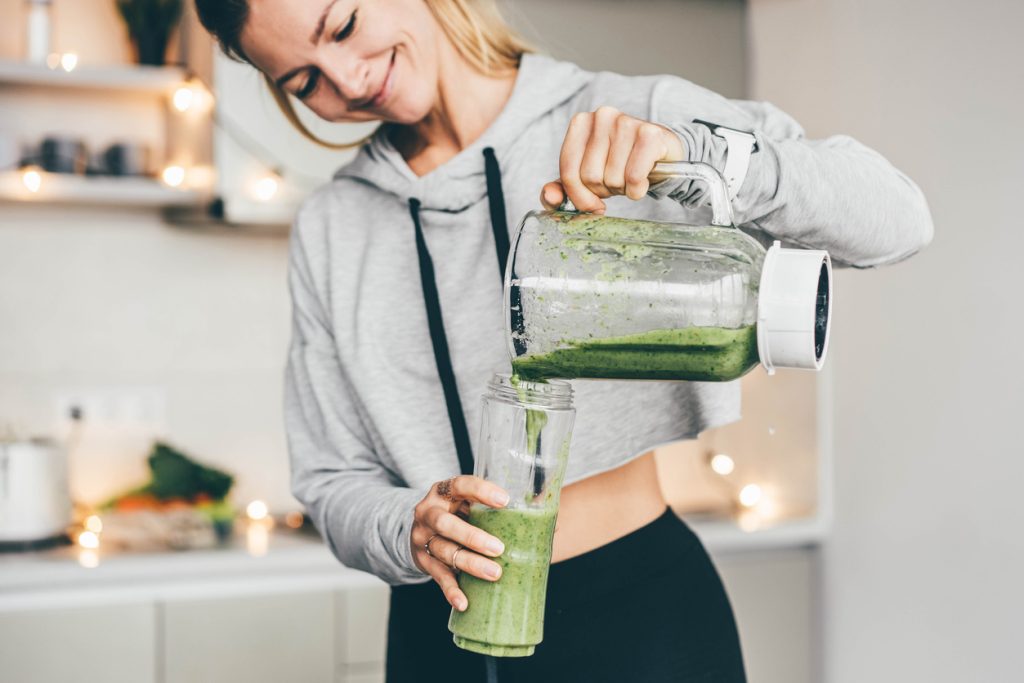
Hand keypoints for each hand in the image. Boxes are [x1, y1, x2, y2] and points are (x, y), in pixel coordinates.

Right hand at [411, 475, 509, 610]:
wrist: (421, 530)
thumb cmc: (458, 513)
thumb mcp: (471, 503)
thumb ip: (502, 509)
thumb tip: (555, 524)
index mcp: (444, 491)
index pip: (460, 485)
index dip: (481, 491)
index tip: (505, 501)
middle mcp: (429, 512)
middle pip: (446, 524)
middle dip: (473, 537)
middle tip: (499, 548)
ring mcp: (423, 538)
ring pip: (445, 551)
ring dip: (470, 563)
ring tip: (495, 573)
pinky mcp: (423, 561)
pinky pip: (438, 576)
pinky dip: (451, 590)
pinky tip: (464, 602)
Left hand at [541, 105, 685, 212]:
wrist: (662, 155)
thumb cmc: (620, 164)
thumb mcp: (587, 177)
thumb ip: (562, 189)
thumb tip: (550, 197)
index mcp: (581, 123)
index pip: (568, 171)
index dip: (579, 196)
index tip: (592, 203)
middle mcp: (602, 116)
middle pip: (589, 176)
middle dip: (603, 191)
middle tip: (617, 183)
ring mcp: (626, 122)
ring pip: (612, 178)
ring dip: (623, 189)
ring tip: (631, 178)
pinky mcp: (650, 134)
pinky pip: (634, 177)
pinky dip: (637, 189)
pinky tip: (643, 181)